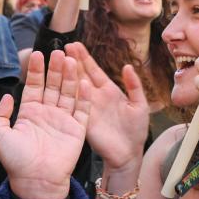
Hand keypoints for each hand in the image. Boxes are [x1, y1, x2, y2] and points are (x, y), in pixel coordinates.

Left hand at [0, 50, 90, 198]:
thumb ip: (0, 114)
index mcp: (29, 112)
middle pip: (53, 85)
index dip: (37, 71)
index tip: (38, 54)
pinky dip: (84, 98)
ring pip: (68, 93)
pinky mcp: (77, 131)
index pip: (35, 85)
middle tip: (59, 51)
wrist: (36, 182)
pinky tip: (84, 83)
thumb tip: (7, 95)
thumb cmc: (16, 162)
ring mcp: (63, 121)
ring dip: (70, 77)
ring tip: (71, 61)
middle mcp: (47, 113)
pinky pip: (82, 111)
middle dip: (56, 69)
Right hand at [65, 42, 147, 171]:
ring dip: (67, 74)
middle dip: (72, 60)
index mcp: (109, 90)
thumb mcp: (139, 105)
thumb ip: (134, 85)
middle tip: (62, 46)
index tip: (74, 44)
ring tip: (59, 59)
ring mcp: (88, 107)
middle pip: (81, 74)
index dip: (84, 57)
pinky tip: (61, 81)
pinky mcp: (84, 119)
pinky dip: (68, 93)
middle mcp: (96, 96)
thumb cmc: (136, 130)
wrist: (129, 153)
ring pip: (75, 86)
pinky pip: (75, 104)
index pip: (94, 70)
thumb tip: (127, 66)